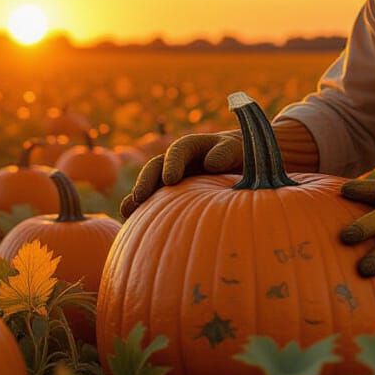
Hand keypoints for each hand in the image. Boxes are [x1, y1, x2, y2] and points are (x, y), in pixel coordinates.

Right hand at [119, 133, 241, 217]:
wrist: (248, 164)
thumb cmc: (245, 154)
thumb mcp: (239, 149)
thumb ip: (226, 152)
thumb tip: (210, 164)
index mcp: (195, 146)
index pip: (180, 150)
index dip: (172, 163)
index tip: (170, 179)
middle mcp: (179, 161)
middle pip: (156, 166)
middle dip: (146, 180)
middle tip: (140, 197)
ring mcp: (174, 178)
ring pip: (151, 185)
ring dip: (138, 197)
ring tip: (127, 213)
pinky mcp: (174, 195)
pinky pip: (156, 202)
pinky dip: (145, 212)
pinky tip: (136, 228)